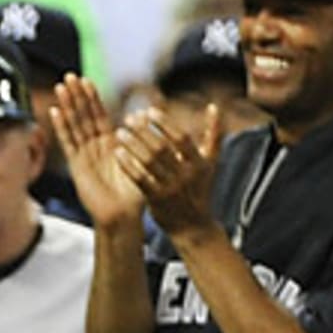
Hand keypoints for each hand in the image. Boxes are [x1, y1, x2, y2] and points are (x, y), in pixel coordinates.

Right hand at [51, 74, 144, 228]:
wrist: (123, 216)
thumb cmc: (135, 193)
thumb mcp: (142, 159)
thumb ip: (141, 137)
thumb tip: (145, 112)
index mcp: (110, 145)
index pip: (99, 115)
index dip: (92, 98)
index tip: (86, 80)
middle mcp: (95, 148)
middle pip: (83, 116)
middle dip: (77, 96)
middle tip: (69, 75)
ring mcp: (84, 155)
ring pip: (74, 125)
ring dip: (67, 105)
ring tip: (60, 86)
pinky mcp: (77, 166)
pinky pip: (68, 142)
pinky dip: (62, 127)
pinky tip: (55, 111)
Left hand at [115, 104, 221, 237]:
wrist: (193, 226)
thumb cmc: (199, 189)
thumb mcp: (210, 163)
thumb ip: (213, 134)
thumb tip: (215, 106)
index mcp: (200, 163)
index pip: (181, 138)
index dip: (165, 123)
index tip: (148, 111)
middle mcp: (186, 176)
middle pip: (162, 148)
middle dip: (143, 131)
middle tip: (128, 119)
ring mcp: (171, 189)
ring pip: (149, 162)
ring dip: (132, 145)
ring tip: (120, 132)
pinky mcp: (157, 200)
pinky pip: (140, 179)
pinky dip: (128, 165)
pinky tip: (117, 153)